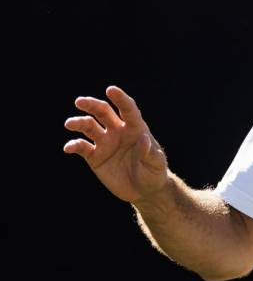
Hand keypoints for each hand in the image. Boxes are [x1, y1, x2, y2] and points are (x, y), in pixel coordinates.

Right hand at [64, 86, 168, 202]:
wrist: (143, 190)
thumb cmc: (154, 173)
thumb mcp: (156, 164)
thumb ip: (150, 152)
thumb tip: (143, 139)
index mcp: (136, 128)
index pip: (128, 109)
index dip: (120, 99)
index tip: (110, 90)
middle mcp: (118, 131)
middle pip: (103, 112)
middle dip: (92, 105)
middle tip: (80, 102)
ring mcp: (105, 143)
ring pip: (89, 127)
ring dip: (79, 123)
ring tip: (69, 124)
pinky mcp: (95, 157)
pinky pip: (82, 147)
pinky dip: (74, 145)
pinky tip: (68, 147)